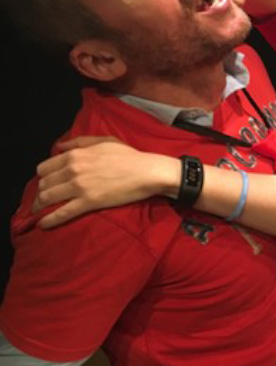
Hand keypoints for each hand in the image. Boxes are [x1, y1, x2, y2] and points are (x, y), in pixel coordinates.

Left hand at [35, 137, 179, 228]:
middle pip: (44, 184)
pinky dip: (49, 220)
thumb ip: (79, 142)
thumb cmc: (129, 156)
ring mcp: (79, 187)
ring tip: (39, 212)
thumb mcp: (104, 141)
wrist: (146, 172)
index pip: (45, 167)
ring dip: (40, 206)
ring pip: (47, 198)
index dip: (44, 177)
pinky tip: (42, 224)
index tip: (47, 183)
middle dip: (41, 192)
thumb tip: (59, 146)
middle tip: (43, 200)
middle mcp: (72, 170)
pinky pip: (62, 213)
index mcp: (75, 155)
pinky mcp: (88, 202)